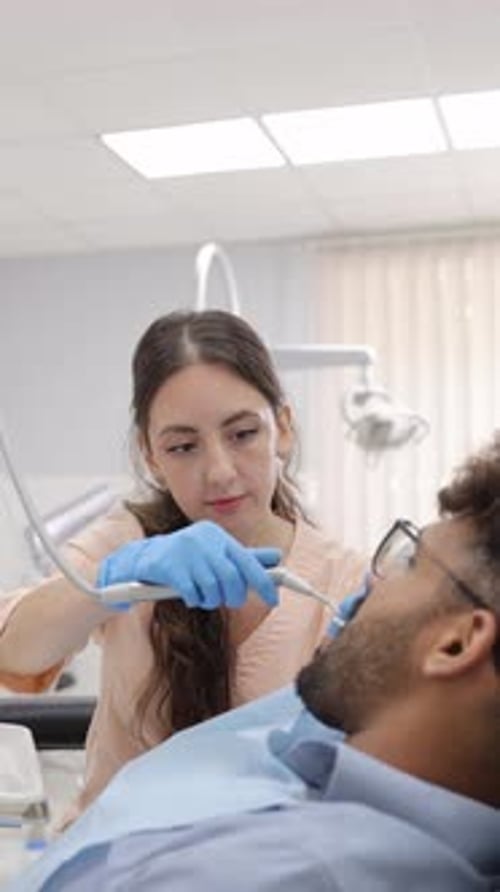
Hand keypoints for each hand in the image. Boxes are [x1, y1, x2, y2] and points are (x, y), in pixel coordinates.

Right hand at [96, 520, 281, 608]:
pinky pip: (192, 593)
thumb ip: (244, 556)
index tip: (274, 598)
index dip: (264, 582)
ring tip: (202, 596)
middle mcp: (204, 540)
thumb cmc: (186, 559)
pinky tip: (188, 595)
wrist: (142, 559)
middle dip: (233, 596)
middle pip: (232, 578)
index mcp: (217, 535)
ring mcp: (186, 552)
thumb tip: (277, 557)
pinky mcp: (170, 566)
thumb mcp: (216, 553)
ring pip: (213, 589)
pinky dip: (193, 599)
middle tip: (227, 601)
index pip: (248, 561)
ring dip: (210, 600)